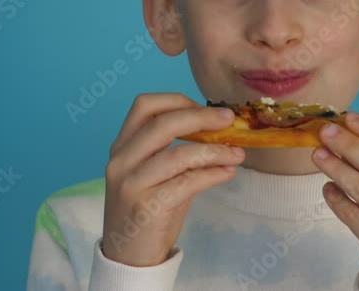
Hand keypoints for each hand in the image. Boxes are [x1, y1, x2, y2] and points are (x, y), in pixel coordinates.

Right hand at [101, 93, 244, 266]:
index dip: (178, 100)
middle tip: (230, 120)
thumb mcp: (155, 175)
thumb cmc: (148, 211)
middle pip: (162, 124)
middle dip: (201, 117)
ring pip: (178, 154)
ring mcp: (131, 184)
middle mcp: (121, 161)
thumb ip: (177, 151)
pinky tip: (227, 172)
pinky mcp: (146, 207)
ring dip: (214, 150)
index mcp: (122, 146)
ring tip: (238, 153)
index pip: (145, 106)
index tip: (206, 108)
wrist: (128, 257)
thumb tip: (220, 130)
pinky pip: (187, 182)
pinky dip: (212, 174)